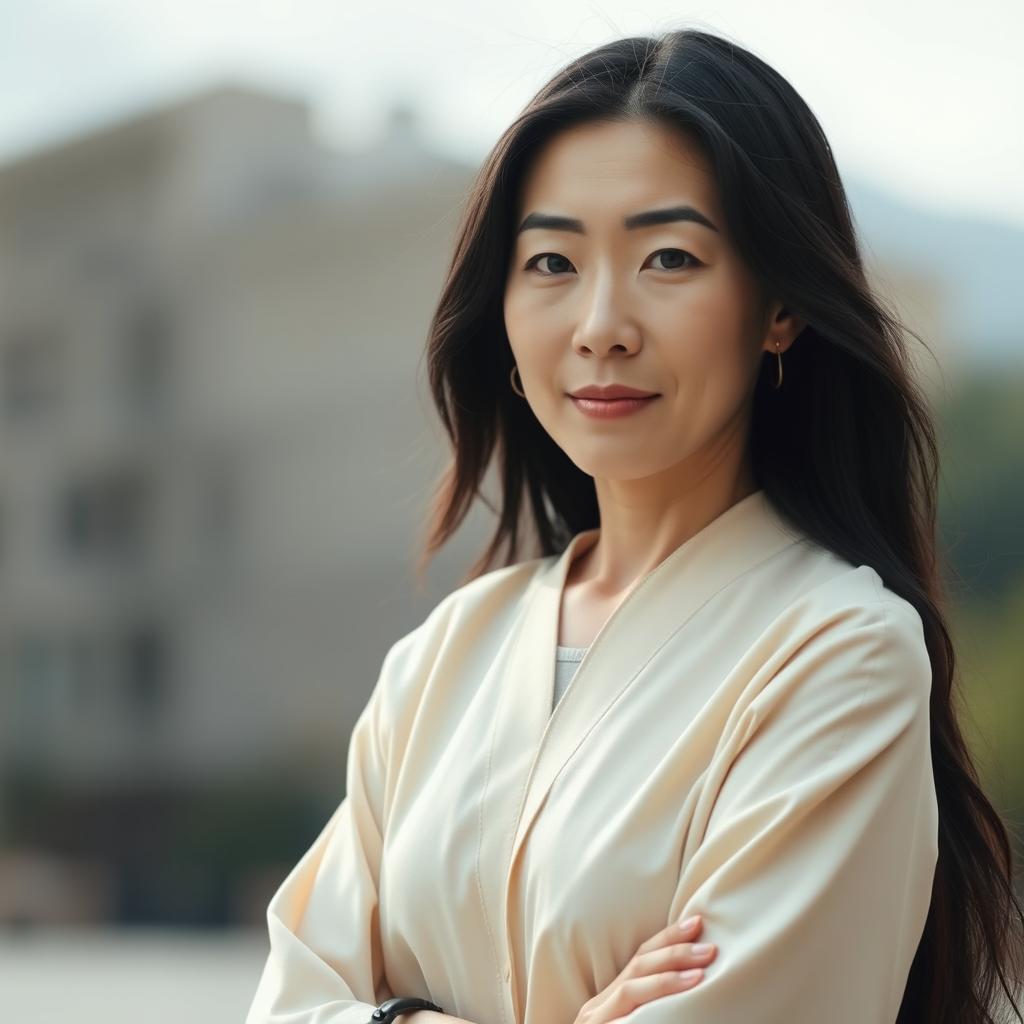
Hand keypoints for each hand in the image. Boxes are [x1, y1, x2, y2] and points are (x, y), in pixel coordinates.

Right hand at [571, 914, 716, 1023]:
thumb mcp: (634, 1023)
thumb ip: (650, 1008)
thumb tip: (694, 986)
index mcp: (610, 1000)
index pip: (640, 958)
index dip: (668, 938)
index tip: (697, 924)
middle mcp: (599, 1005)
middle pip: (637, 965)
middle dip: (674, 952)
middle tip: (708, 948)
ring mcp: (596, 1020)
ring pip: (632, 988)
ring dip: (668, 978)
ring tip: (700, 973)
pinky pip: (625, 1014)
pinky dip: (650, 1001)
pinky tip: (674, 1004)